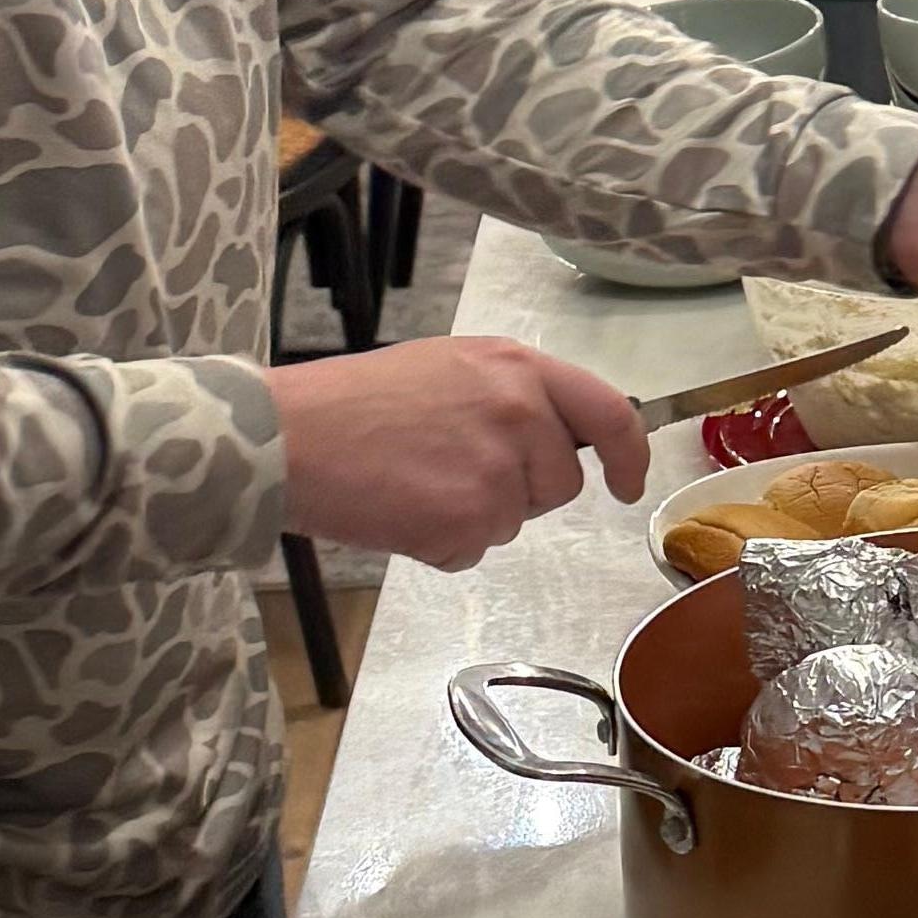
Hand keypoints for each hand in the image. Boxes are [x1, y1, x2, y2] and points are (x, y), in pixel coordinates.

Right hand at [271, 342, 648, 563]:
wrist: (288, 436)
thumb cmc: (354, 403)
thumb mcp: (448, 369)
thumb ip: (510, 395)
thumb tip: (554, 436)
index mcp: (516, 367)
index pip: (609, 413)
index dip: (628, 455)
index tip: (626, 482)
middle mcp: (519, 413)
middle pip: (559, 483)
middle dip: (519, 491)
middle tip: (449, 470)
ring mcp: (497, 470)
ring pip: (515, 521)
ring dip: (475, 517)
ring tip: (414, 482)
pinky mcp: (467, 520)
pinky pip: (473, 549)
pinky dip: (439, 543)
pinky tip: (398, 509)